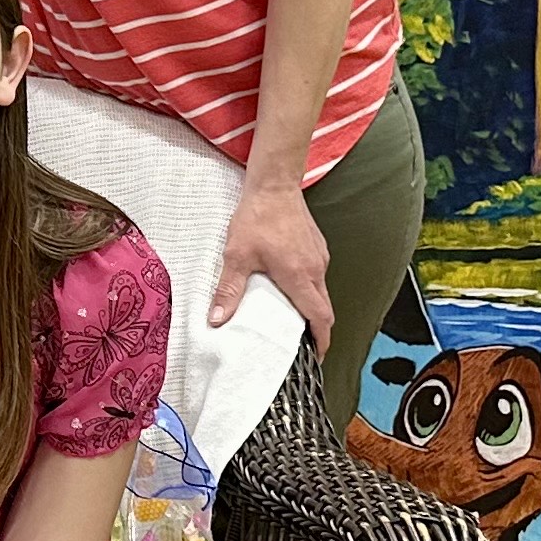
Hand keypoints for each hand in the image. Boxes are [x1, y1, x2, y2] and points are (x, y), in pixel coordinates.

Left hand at [213, 175, 331, 336]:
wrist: (274, 185)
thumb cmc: (257, 217)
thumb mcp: (236, 255)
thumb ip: (228, 290)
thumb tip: (217, 319)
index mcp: (299, 276)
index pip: (320, 317)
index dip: (321, 341)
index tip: (317, 356)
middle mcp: (315, 269)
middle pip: (324, 308)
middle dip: (316, 329)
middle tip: (302, 344)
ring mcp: (319, 257)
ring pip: (321, 291)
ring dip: (312, 308)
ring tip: (292, 319)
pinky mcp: (317, 247)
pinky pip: (318, 275)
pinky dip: (309, 288)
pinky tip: (289, 287)